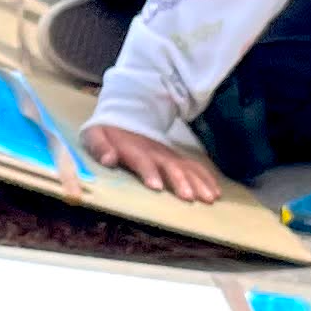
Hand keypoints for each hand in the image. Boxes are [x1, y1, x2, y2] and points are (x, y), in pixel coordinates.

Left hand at [84, 121, 222, 202]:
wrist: (125, 112)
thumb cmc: (107, 131)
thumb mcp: (95, 135)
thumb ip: (99, 147)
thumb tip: (108, 159)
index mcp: (133, 148)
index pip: (142, 160)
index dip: (149, 172)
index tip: (157, 186)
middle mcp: (154, 152)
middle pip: (169, 166)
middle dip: (180, 181)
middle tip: (189, 198)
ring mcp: (167, 154)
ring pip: (185, 167)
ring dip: (198, 182)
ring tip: (209, 198)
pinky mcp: (175, 158)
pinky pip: (194, 167)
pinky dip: (206, 177)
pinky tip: (215, 191)